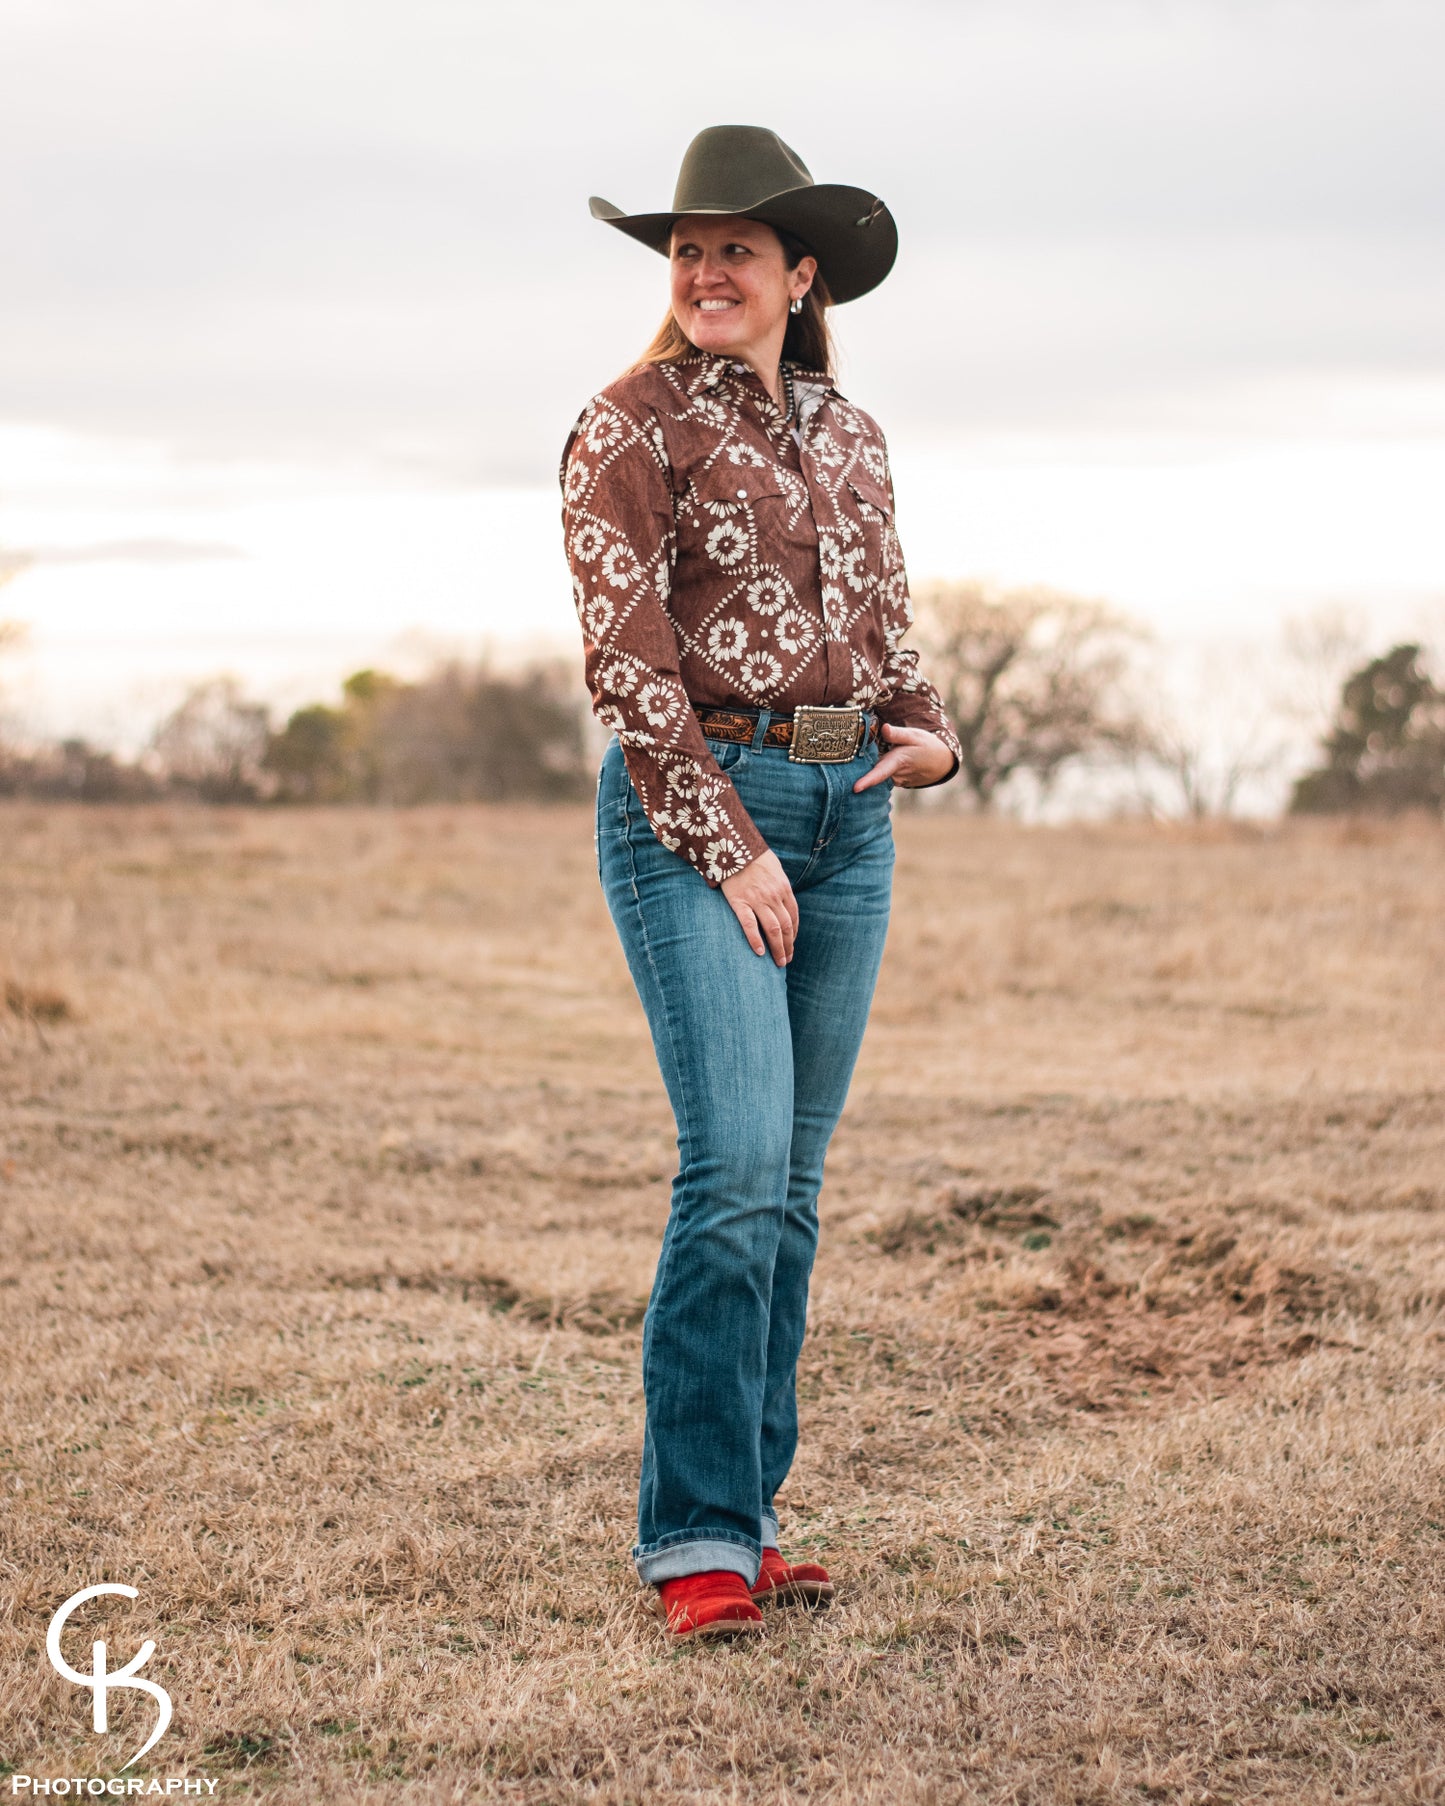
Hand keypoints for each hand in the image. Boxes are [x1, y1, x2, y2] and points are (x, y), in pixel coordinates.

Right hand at [721, 849, 798, 965]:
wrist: (733, 845)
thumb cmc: (752, 855)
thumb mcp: (774, 868)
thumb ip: (779, 884)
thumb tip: (782, 899)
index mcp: (783, 888)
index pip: (794, 916)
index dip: (794, 933)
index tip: (791, 943)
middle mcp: (773, 896)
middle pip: (786, 926)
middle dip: (789, 945)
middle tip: (787, 959)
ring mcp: (757, 899)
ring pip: (773, 930)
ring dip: (778, 948)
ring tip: (779, 962)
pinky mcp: (740, 902)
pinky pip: (749, 925)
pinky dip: (756, 940)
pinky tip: (759, 953)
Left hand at [853, 722, 955, 790]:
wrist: (940, 763)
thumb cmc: (926, 746)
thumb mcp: (915, 736)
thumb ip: (898, 734)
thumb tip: (884, 729)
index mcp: (897, 762)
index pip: (880, 773)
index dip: (868, 781)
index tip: (855, 788)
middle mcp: (894, 775)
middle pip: (871, 773)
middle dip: (857, 770)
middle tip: (841, 763)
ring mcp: (894, 780)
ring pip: (876, 774)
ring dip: (865, 768)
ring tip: (854, 758)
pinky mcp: (894, 781)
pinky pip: (880, 776)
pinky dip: (874, 769)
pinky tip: (868, 761)